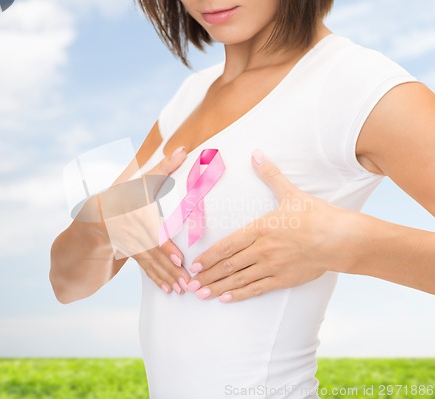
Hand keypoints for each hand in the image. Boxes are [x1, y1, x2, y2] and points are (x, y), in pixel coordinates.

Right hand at [125, 146, 190, 294]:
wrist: (95, 217)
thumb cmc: (125, 194)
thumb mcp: (140, 180)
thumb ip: (163, 167)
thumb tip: (183, 148)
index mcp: (132, 209)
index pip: (151, 226)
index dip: (165, 247)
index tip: (180, 258)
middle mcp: (129, 229)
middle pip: (153, 250)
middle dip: (170, 267)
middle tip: (187, 280)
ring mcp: (129, 243)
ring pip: (150, 262)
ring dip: (167, 276)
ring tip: (182, 289)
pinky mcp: (131, 253)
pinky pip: (145, 267)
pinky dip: (158, 278)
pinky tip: (169, 289)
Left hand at [187, 149, 360, 302]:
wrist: (341, 239)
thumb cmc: (317, 215)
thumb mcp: (291, 193)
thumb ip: (270, 175)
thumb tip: (256, 153)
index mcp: (261, 228)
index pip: (228, 245)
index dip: (209, 256)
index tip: (194, 263)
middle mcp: (262, 249)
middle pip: (229, 265)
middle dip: (207, 275)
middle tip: (189, 283)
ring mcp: (272, 267)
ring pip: (239, 279)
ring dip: (218, 287)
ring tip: (200, 293)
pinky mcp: (283, 280)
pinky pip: (257, 289)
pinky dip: (240, 294)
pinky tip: (226, 299)